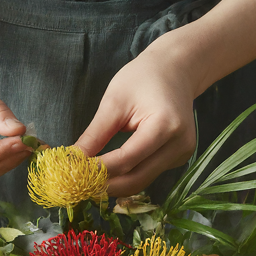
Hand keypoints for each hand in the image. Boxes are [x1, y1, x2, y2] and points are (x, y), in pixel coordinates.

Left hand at [75, 42, 196, 196]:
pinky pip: (148, 174)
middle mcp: (179, 145)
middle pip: (136, 178)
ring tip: (89, 180)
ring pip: (142, 181)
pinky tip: (110, 171)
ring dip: (115, 184)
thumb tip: (74, 160)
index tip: (73, 172)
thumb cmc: (143, 78)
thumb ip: (95, 134)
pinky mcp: (179, 158)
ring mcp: (182, 154)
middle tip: (78, 184)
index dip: (98, 170)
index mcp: (164, 126)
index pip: (126, 159)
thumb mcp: (114, 102)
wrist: (175, 71)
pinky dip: (127, 176)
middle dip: (105, 184)